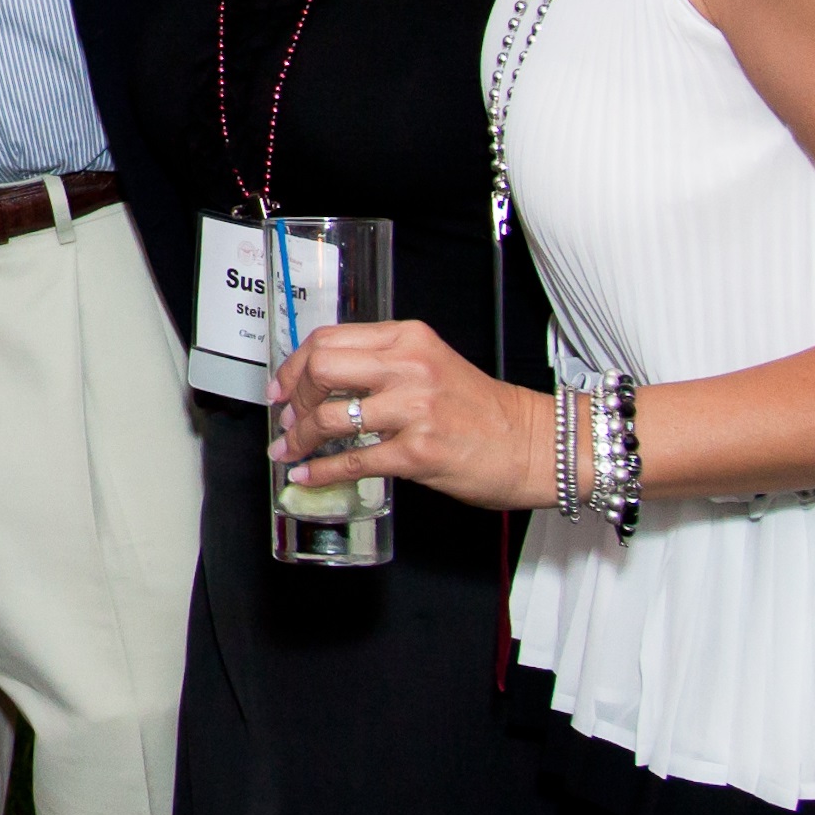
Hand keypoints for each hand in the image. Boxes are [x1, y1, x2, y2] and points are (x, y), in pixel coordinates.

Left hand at [268, 318, 554, 509]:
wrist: (533, 444)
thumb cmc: (481, 410)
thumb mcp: (431, 364)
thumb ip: (382, 364)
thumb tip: (321, 382)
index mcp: (409, 339)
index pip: (329, 340)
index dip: (293, 365)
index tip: (281, 386)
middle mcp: (410, 367)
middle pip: (321, 369)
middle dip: (293, 396)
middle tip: (287, 418)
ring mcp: (414, 410)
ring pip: (329, 417)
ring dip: (299, 439)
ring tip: (291, 450)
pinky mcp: (418, 452)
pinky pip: (352, 461)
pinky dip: (321, 471)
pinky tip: (308, 475)